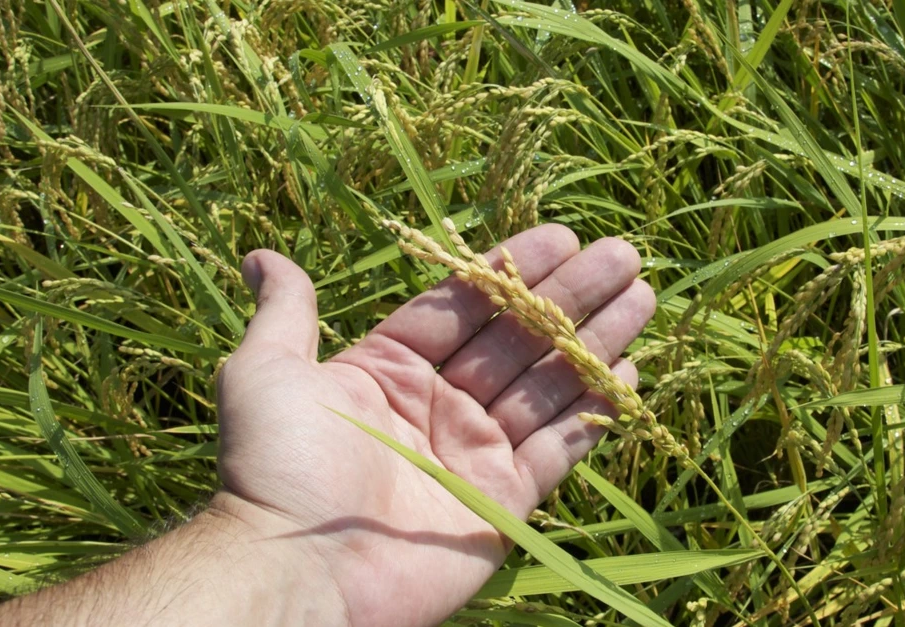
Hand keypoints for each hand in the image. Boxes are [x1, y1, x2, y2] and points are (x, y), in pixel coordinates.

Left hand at [215, 224, 654, 625]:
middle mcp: (438, 406)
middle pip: (516, 338)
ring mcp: (474, 454)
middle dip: (571, 296)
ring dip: (595, 341)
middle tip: (622, 256)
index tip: (563, 236)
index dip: (512, 269)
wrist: (299, 570)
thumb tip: (261, 256)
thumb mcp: (267, 374)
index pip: (464, 305)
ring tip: (643, 296)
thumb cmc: (277, 465)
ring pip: (548, 385)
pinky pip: (559, 448)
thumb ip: (287, 312)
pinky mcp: (503, 502)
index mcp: (389, 369)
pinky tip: (629, 372)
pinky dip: (594, 412)